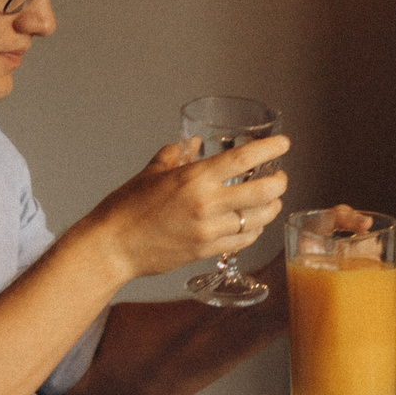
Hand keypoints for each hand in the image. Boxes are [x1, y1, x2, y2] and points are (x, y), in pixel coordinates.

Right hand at [78, 134, 290, 280]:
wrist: (112, 247)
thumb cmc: (125, 208)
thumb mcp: (151, 173)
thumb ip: (176, 154)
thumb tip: (193, 142)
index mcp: (193, 178)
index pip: (243, 159)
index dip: (269, 149)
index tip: (283, 144)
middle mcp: (206, 204)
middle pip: (262, 192)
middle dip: (279, 182)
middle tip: (280, 177)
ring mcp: (209, 231)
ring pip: (258, 219)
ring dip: (271, 208)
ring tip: (271, 200)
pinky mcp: (206, 251)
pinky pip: (243, 241)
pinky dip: (254, 230)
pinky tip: (253, 223)